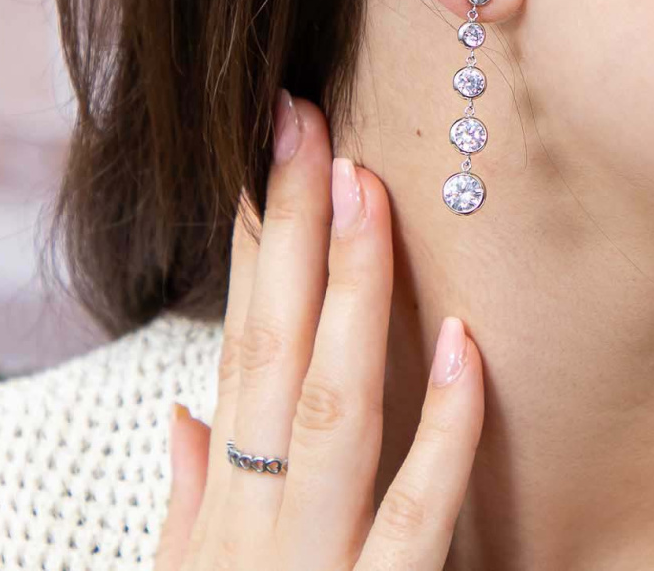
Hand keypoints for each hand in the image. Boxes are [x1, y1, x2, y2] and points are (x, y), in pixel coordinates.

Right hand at [155, 92, 484, 569]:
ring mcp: (315, 564)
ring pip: (336, 409)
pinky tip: (466, 344)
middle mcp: (256, 519)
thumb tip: (187, 419)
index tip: (272, 149)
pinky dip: (444, 430)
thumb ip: (188, 504)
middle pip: (276, 348)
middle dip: (291, 231)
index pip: (238, 337)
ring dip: (353, 296)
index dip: (254, 239)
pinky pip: (418, 518)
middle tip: (309, 127)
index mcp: (219, 499)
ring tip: (367, 193)